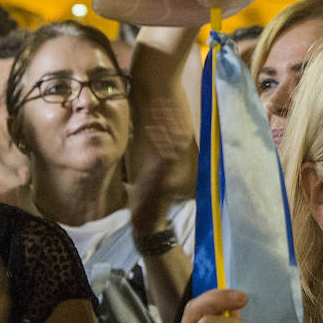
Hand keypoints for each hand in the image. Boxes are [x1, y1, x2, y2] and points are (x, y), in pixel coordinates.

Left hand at [130, 88, 193, 235]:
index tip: (166, 103)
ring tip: (158, 106)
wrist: (149, 224)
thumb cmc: (147, 202)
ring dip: (164, 124)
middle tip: (165, 98)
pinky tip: (149, 127)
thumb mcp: (149, 178)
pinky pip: (159, 154)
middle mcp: (171, 166)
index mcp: (168, 164)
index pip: (173, 137)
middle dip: (170, 116)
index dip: (171, 120)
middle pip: (175, 134)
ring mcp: (167, 171)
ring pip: (169, 141)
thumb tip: (149, 152)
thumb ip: (152, 163)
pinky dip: (156, 140)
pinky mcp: (160, 177)